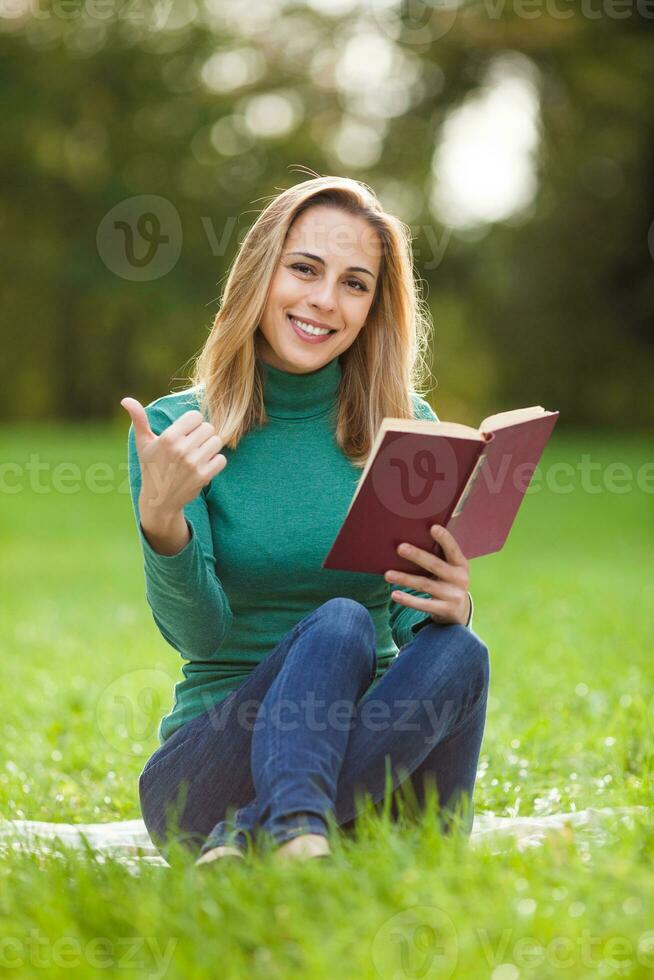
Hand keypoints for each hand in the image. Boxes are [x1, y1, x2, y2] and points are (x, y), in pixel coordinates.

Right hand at [121, 398, 227, 517]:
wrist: (159, 500)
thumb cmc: (151, 467)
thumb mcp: (143, 443)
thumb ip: (139, 419)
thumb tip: (125, 399)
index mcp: (168, 438)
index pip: (196, 416)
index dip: (192, 423)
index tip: (185, 433)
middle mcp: (181, 450)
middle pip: (208, 428)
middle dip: (201, 435)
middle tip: (191, 445)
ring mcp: (193, 464)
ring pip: (217, 441)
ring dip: (210, 447)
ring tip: (198, 454)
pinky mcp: (203, 476)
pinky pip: (221, 459)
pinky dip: (215, 462)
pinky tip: (203, 465)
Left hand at [384, 524, 470, 625]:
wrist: (459, 611)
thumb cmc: (448, 581)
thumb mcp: (450, 568)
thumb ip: (439, 556)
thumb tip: (413, 536)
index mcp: (461, 564)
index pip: (453, 549)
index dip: (445, 539)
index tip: (433, 528)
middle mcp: (460, 579)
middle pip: (435, 565)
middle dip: (417, 556)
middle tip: (400, 548)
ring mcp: (453, 596)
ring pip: (425, 585)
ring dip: (405, 579)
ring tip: (388, 574)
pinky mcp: (445, 610)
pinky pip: (423, 605)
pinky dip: (408, 600)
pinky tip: (394, 594)